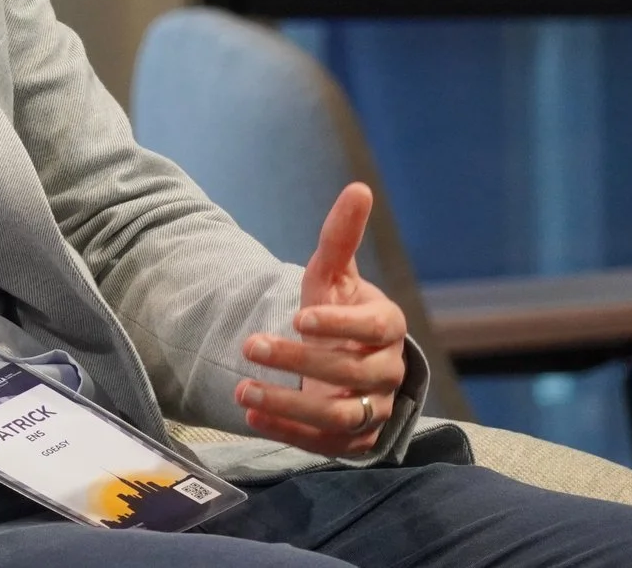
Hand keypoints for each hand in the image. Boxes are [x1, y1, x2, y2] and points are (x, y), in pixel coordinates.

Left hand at [234, 182, 409, 456]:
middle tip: (250, 344)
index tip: (299, 317)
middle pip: (351, 375)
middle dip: (299, 361)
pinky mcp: (355, 440)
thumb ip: (341, 236)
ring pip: (340, 416)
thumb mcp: (333, 275)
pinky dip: (288, 430)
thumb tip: (358, 188)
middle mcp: (388, 372)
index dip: (340, 326)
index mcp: (389, 328)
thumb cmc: (339, 310)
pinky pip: (326, 443)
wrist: (346, 360)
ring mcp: (374, 409)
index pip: (375, 330)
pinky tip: (252, 413)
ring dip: (290, 405)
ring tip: (242, 390)